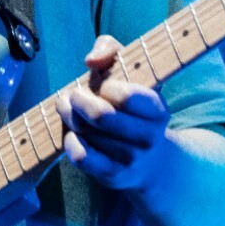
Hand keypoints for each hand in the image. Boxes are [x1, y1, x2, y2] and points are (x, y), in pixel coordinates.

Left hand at [54, 36, 170, 190]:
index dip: (106, 86)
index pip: (127, 97)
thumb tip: (90, 61)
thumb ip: (110, 49)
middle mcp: (148, 137)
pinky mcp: (113, 176)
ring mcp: (131, 160)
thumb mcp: (131, 71)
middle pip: (100, 117)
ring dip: (70, 117)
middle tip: (71, 95)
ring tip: (66, 108)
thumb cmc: (134, 106)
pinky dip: (70, 141)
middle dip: (78, 101)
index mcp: (158, 110)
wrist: (153, 162)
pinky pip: (81, 157)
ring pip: (87, 134)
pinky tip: (71, 132)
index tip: (99, 83)